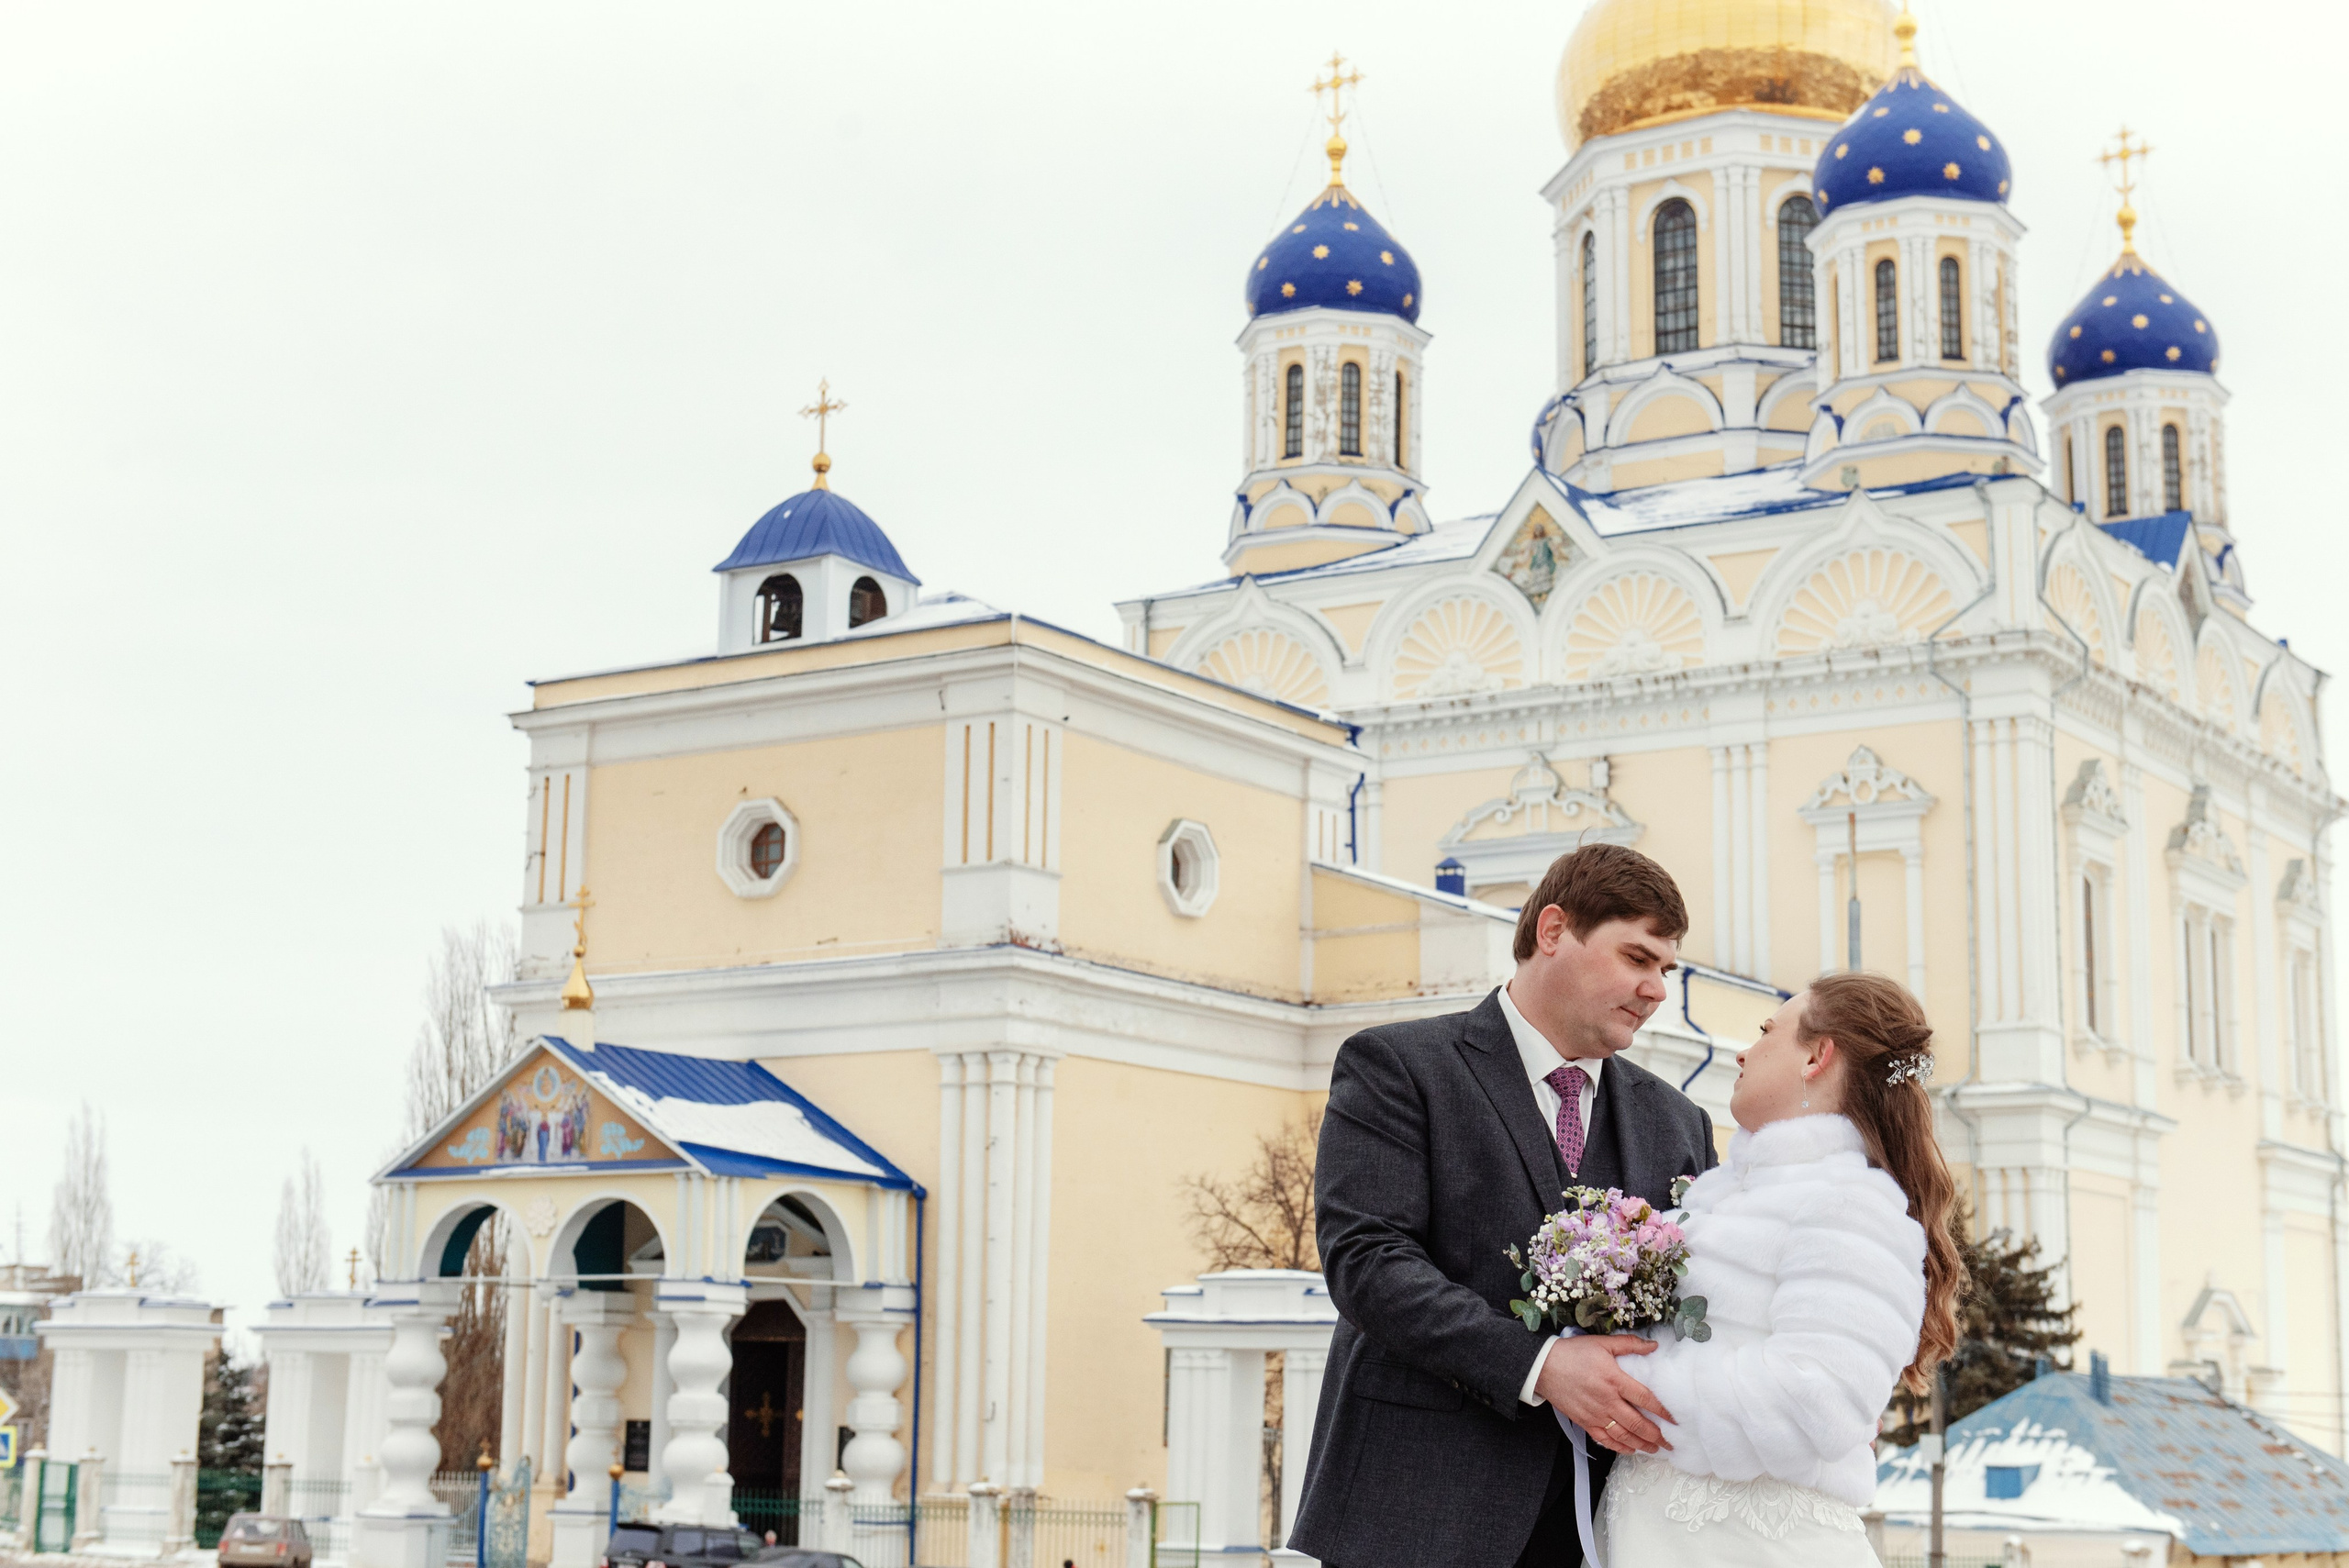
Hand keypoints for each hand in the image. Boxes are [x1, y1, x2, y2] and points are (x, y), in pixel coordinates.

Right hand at [1533, 1334, 1673, 1454]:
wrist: (1543, 1367)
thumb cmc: (1573, 1353)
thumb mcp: (1602, 1343)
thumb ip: (1629, 1344)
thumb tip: (1653, 1346)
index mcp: (1614, 1379)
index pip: (1646, 1398)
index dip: (1663, 1411)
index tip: (1676, 1419)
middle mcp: (1607, 1400)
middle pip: (1638, 1423)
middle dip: (1657, 1435)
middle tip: (1670, 1442)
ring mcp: (1596, 1414)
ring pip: (1624, 1435)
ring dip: (1642, 1444)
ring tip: (1655, 1449)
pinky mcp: (1585, 1422)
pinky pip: (1605, 1440)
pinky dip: (1620, 1447)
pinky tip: (1630, 1449)